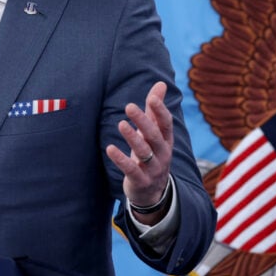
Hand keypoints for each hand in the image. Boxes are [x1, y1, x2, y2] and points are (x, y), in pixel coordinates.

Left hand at [106, 81, 173, 221]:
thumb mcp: (155, 134)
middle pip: (154, 135)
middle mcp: (162, 153)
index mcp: (166, 140)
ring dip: (133, 137)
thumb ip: (155, 110)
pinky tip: (110, 148)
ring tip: (121, 124)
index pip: (166, 124)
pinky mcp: (141, 181)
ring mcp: (153, 169)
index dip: (160, 111)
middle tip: (129, 106)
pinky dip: (120, 159)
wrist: (153, 192)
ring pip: (144, 152)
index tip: (152, 98)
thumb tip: (161, 84)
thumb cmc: (152, 155)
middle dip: (143, 121)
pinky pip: (131, 170)